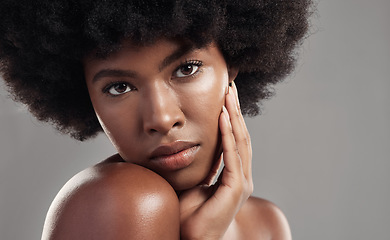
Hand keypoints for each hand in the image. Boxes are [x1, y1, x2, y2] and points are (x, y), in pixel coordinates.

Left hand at [179, 82, 252, 239]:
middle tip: (230, 86)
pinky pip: (232, 155)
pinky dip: (228, 134)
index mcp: (232, 174)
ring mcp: (241, 182)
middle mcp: (241, 176)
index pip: (233, 139)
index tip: (224, 95)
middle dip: (235, 110)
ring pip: (240, 141)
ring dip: (233, 116)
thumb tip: (188, 143)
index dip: (230, 116)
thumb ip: (198, 163)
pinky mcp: (236, 188)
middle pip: (241, 136)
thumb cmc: (188, 215)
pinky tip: (223, 116)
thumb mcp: (193, 180)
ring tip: (228, 94)